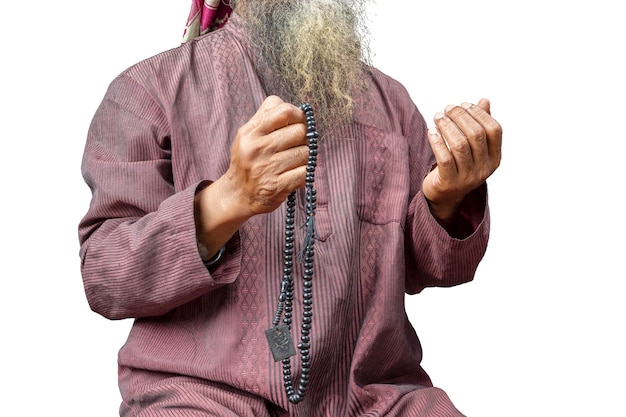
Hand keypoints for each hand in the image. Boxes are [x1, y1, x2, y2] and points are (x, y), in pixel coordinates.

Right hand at [225, 95, 308, 215]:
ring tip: (294, 161)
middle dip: (304, 138)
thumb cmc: (248, 159)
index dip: (299, 115)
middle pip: (299, 131)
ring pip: (306, 153)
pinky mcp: (277, 186)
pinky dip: (305, 173)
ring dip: (305, 157)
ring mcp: (266, 168)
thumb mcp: (248, 134)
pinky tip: (295, 173)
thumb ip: (267, 116)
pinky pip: (305, 172)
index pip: (284, 111)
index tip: (299, 122)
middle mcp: (257, 149)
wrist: (238, 194)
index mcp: (250, 132)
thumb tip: (294, 107)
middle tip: (297, 145)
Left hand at [423, 98, 501, 220]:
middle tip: (447, 108)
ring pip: (459, 145)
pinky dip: (437, 141)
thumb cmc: (458, 165)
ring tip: (438, 116)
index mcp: (494, 158)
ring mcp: (467, 178)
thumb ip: (479, 125)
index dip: (480, 114)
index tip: (464, 104)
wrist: (444, 195)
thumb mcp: (473, 148)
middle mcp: (484, 169)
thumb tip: (485, 100)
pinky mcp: (449, 183)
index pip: (494, 130)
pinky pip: (444, 158)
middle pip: (476, 135)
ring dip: (447, 126)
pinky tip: (431, 131)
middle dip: (460, 117)